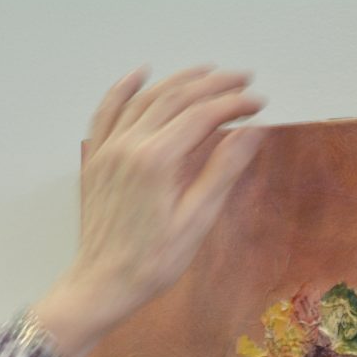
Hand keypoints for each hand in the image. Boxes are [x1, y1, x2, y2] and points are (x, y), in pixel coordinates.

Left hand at [34, 66, 265, 356]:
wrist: (102, 283)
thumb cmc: (152, 263)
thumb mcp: (196, 220)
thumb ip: (222, 170)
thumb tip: (251, 132)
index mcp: (156, 161)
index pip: (202, 115)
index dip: (234, 104)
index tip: (259, 103)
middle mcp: (129, 145)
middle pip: (176, 98)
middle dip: (213, 85)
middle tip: (243, 81)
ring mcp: (109, 149)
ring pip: (146, 99)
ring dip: (178, 81)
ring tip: (208, 73)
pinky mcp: (97, 159)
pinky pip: (108, 111)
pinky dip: (124, 89)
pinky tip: (140, 74)